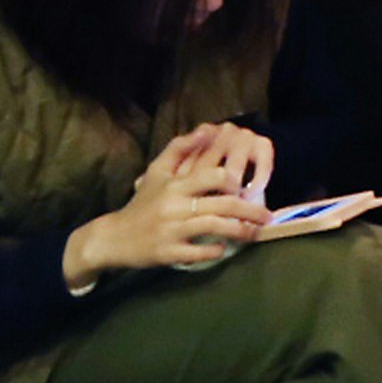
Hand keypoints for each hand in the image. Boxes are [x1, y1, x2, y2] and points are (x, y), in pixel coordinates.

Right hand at [62, 127, 264, 284]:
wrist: (114, 237)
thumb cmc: (143, 203)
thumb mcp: (157, 172)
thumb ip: (181, 149)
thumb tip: (207, 129)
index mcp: (175, 185)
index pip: (211, 176)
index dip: (234, 180)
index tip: (248, 186)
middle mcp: (175, 206)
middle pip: (220, 205)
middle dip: (249, 210)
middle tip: (267, 216)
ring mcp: (171, 230)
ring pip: (213, 228)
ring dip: (239, 231)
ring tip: (254, 233)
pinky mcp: (168, 253)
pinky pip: (198, 253)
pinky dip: (214, 251)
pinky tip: (224, 249)